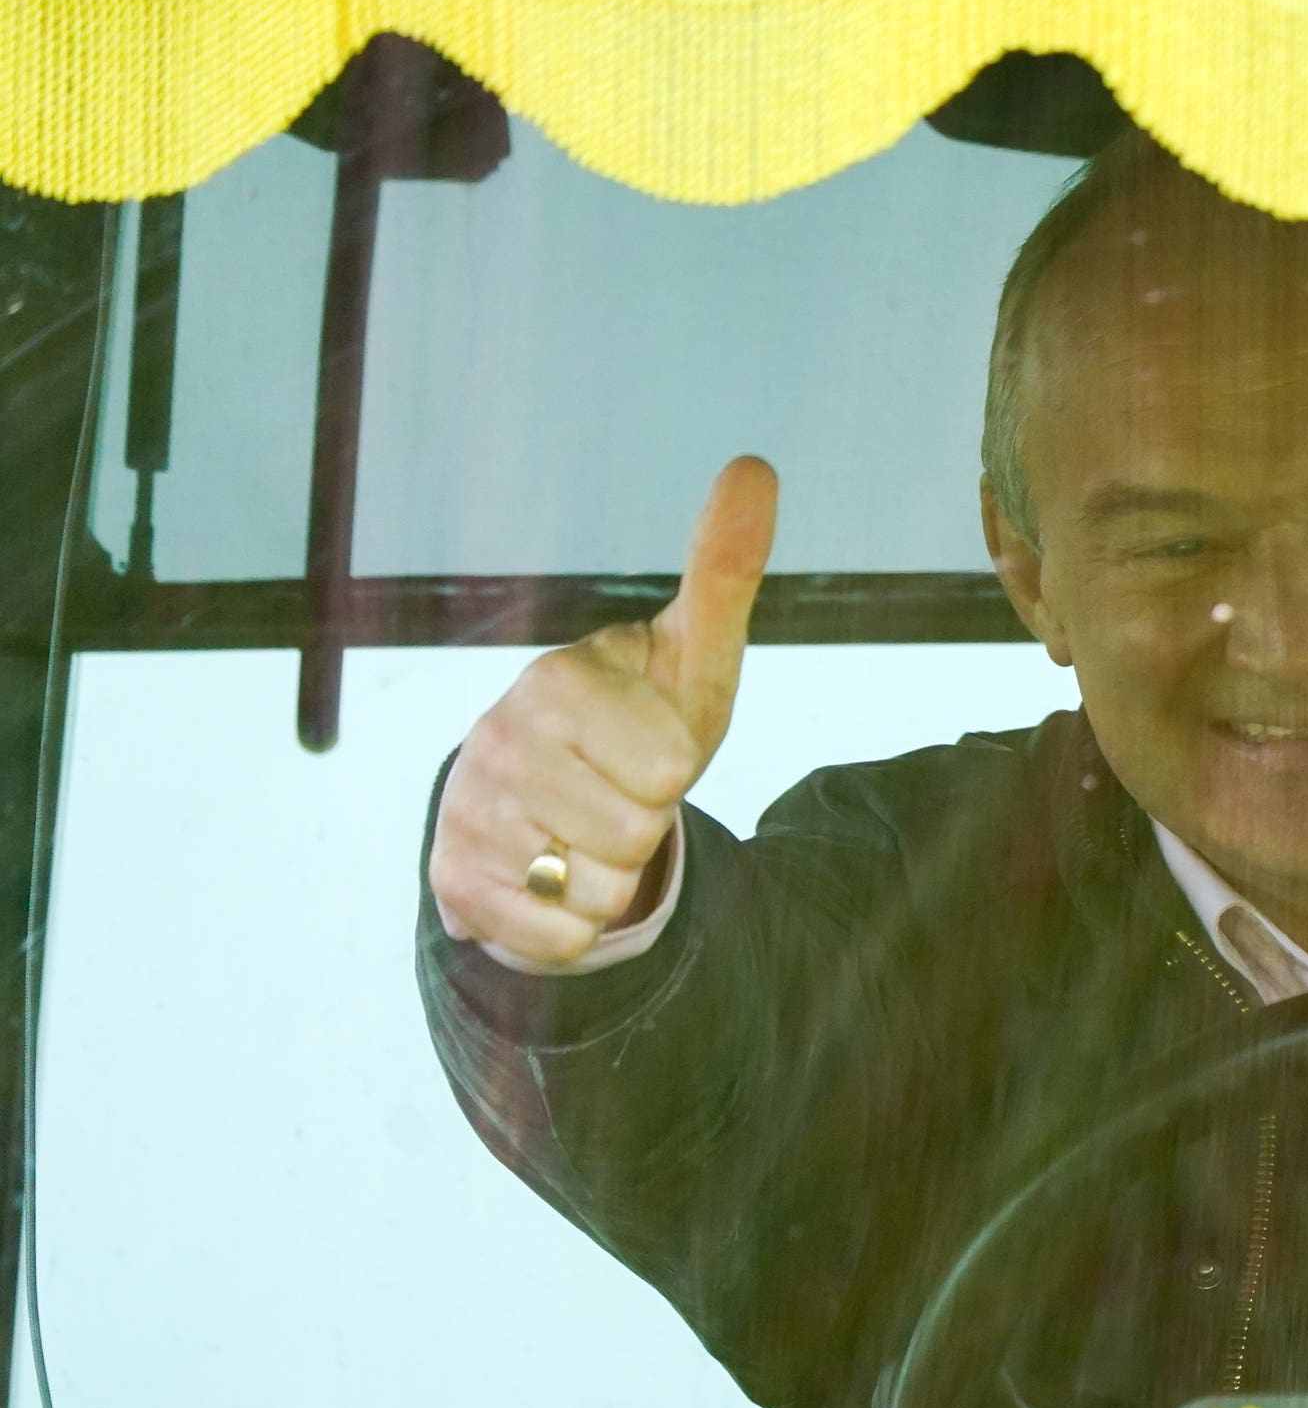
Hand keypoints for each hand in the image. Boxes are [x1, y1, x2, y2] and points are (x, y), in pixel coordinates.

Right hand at [428, 457, 777, 965]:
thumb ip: (723, 570)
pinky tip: (554, 880)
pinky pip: (557, 939)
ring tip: (587, 833)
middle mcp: (497, 739)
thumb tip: (754, 467)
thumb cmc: (640, 723)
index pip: (668, 768)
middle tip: (616, 795)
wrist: (553, 805)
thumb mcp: (694, 654)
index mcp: (557, 680)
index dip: (673, 769)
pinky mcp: (452, 883)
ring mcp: (468, 812)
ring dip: (611, 876)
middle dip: (645, 826)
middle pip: (636, 832)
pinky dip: (573, 927)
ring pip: (597, 890)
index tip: (645, 747)